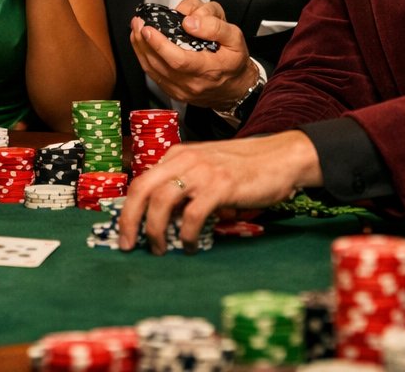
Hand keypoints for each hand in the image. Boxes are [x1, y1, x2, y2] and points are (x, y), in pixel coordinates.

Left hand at [117, 131, 321, 253]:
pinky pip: (193, 214)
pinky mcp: (221, 186)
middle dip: (129, 220)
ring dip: (155, 230)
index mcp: (177, 155)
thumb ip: (185, 183)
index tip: (124, 231)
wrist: (280, 157)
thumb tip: (163, 215)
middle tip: (127, 245)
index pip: (141, 181)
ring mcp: (202, 172)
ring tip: (159, 249)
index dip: (128, 209)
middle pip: (142, 189)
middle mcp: (184, 160)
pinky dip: (187, 234)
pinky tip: (191, 245)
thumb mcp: (206, 168)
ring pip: (162, 201)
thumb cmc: (244, 167)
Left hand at [130, 0, 256, 108]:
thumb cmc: (233, 62)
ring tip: (135, 29)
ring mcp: (180, 90)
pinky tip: (140, 44)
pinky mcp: (173, 91)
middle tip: (138, 23)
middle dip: (144, 42)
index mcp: (209, 70)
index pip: (179, 60)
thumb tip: (190, 21)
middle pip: (160, 65)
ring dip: (140, 48)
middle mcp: (192, 83)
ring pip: (152, 70)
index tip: (149, 29)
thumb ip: (215, 27)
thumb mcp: (235, 38)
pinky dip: (143, 57)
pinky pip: (153, 75)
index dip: (160, 44)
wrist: (234, 88)